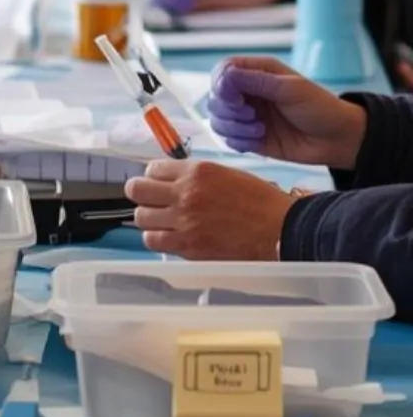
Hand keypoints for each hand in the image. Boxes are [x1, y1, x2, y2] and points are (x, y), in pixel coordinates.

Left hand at [126, 159, 295, 260]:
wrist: (280, 230)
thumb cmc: (259, 201)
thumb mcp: (224, 174)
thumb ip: (194, 176)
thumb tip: (172, 180)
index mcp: (195, 171)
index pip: (151, 169)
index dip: (154, 177)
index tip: (160, 185)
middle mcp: (184, 193)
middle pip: (136, 190)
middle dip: (143, 195)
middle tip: (154, 202)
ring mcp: (184, 221)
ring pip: (141, 218)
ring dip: (150, 219)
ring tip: (163, 222)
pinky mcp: (188, 247)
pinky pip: (154, 242)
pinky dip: (158, 240)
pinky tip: (171, 238)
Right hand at [208, 56, 366, 167]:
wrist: (339, 140)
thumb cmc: (320, 107)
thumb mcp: (291, 89)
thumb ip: (257, 81)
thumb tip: (226, 75)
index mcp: (257, 73)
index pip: (223, 71)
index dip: (220, 84)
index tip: (234, 98)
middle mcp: (248, 93)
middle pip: (215, 97)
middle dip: (228, 109)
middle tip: (251, 115)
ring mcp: (247, 116)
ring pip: (217, 119)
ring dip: (233, 127)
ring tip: (258, 130)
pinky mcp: (249, 138)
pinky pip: (227, 139)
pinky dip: (237, 141)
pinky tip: (257, 140)